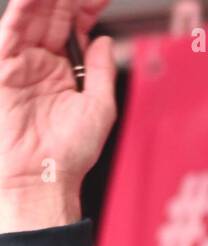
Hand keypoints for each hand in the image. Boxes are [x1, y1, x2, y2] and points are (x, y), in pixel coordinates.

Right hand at [0, 0, 115, 228]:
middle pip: (55, 15)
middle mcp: (42, 61)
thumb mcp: (100, 106)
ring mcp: (22, 61)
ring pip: (33, 17)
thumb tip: (104, 39)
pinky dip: (22, 10)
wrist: (45, 174)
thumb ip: (102, 70)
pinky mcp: (3, 66)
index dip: (88, 7)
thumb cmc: (71, 150)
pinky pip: (12, 31)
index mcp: (65, 69)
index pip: (76, 27)